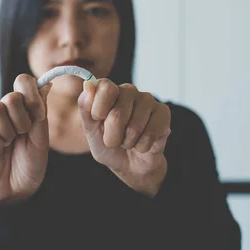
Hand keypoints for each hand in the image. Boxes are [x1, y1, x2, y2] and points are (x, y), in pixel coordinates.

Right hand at [0, 74, 51, 205]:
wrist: (17, 191)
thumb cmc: (30, 164)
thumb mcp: (41, 137)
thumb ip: (40, 111)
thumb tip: (46, 83)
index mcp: (23, 108)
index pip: (23, 81)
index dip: (31, 94)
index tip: (38, 114)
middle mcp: (5, 112)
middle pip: (11, 96)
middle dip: (22, 120)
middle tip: (23, 135)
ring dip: (8, 132)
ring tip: (9, 145)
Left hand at [77, 79, 170, 196]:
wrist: (129, 165)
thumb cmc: (108, 144)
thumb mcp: (90, 129)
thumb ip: (86, 106)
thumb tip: (88, 84)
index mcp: (109, 90)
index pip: (105, 87)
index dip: (99, 109)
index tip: (98, 120)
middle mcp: (128, 91)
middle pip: (117, 113)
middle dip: (112, 136)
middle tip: (114, 139)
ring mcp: (147, 100)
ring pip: (134, 126)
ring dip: (128, 143)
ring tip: (128, 141)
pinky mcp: (163, 112)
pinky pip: (150, 133)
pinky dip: (142, 146)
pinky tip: (142, 144)